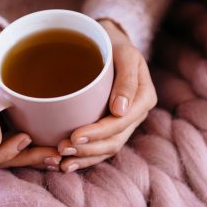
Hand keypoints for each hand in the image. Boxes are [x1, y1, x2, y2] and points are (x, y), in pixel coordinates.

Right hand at [0, 23, 60, 170]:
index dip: (5, 153)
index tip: (27, 138)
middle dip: (27, 159)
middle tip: (55, 155)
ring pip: (11, 154)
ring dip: (34, 157)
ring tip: (59, 155)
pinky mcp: (4, 122)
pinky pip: (18, 142)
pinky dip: (35, 147)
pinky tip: (53, 145)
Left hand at [58, 19, 156, 172]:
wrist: (112, 43)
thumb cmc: (116, 45)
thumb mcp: (125, 54)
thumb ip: (127, 80)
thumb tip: (120, 111)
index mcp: (144, 98)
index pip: (121, 123)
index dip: (98, 133)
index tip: (74, 136)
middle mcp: (136, 114)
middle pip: (114, 140)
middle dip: (89, 150)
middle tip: (62, 150)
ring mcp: (125, 122)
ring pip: (108, 148)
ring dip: (86, 158)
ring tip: (62, 163)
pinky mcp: (113, 124)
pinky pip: (102, 146)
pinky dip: (86, 157)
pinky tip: (69, 163)